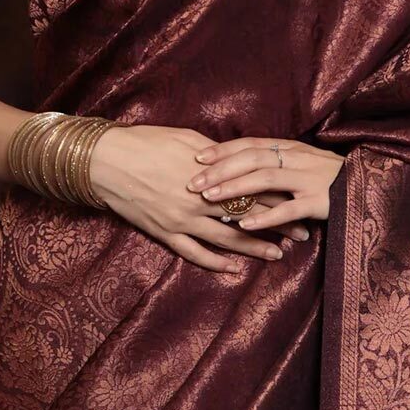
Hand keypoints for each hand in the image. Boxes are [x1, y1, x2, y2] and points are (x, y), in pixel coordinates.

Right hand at [88, 123, 315, 273]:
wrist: (107, 161)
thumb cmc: (147, 142)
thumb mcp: (188, 139)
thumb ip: (217, 155)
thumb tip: (239, 160)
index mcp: (210, 175)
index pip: (254, 187)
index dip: (280, 197)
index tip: (301, 202)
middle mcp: (201, 201)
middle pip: (248, 215)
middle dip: (278, 225)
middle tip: (302, 234)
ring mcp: (183, 220)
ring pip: (227, 238)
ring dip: (254, 248)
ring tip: (277, 255)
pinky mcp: (165, 233)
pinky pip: (194, 253)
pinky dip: (215, 263)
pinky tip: (233, 270)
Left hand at [185, 136, 346, 233]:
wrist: (372, 186)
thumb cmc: (330, 178)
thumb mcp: (303, 162)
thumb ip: (276, 161)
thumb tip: (240, 165)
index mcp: (290, 148)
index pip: (250, 145)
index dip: (223, 150)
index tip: (197, 157)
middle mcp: (298, 159)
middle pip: (252, 158)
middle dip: (220, 169)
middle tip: (193, 181)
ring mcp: (309, 179)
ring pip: (265, 179)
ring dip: (235, 188)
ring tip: (211, 198)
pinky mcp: (320, 201)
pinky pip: (288, 208)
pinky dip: (265, 216)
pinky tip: (246, 225)